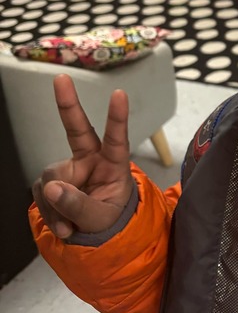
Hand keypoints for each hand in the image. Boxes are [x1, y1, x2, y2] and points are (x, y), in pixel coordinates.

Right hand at [32, 74, 134, 239]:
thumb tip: (53, 188)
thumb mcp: (101, 219)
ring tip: (70, 227)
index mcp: (114, 164)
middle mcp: (91, 160)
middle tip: (61, 78)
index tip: (119, 93)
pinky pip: (42, 195)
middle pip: (77, 130)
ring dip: (56, 207)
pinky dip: (49, 214)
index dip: (117, 118)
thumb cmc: (109, 218)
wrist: (96, 234)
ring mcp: (69, 169)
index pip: (117, 139)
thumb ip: (80, 206)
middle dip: (68, 103)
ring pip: (52, 180)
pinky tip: (63, 226)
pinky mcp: (51, 181)